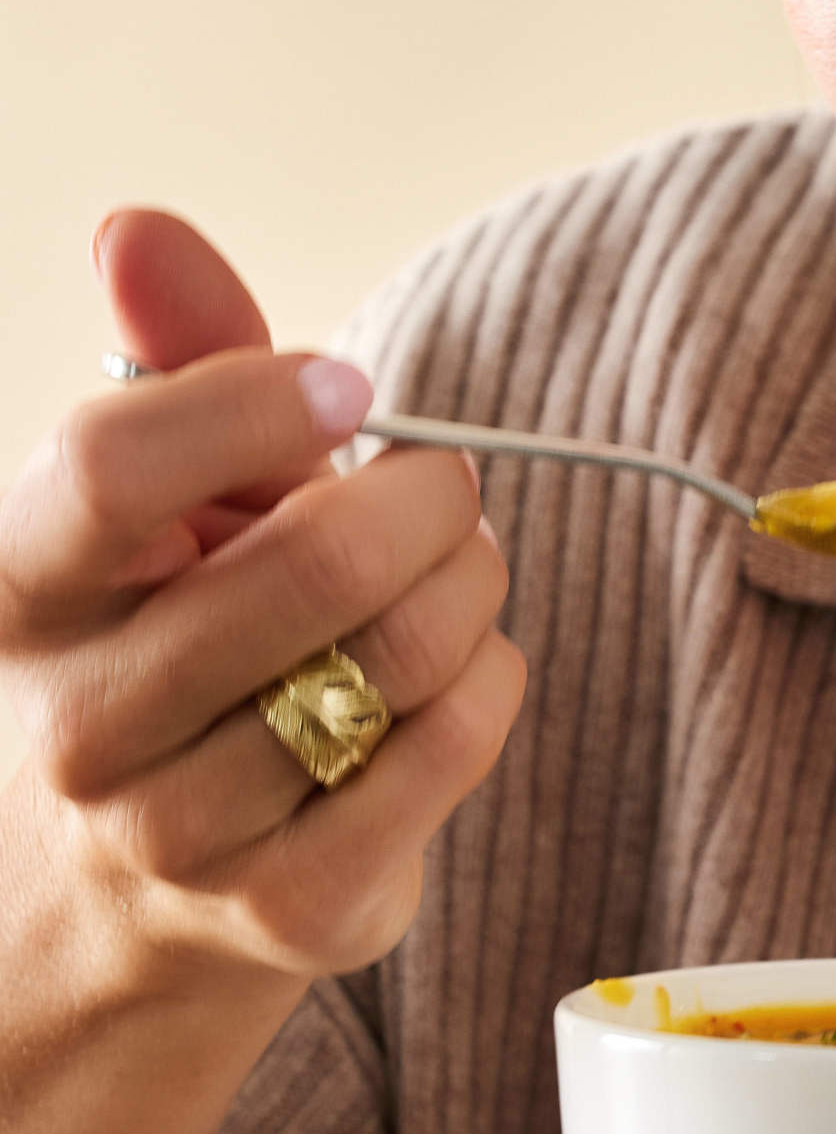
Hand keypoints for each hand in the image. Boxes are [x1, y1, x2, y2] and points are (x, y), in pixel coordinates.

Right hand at [0, 211, 526, 984]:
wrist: (142, 892)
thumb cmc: (173, 652)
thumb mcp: (158, 510)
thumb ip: (172, 369)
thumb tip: (140, 229)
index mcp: (19, 593)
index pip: (110, 466)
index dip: (251, 403)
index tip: (347, 388)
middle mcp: (80, 723)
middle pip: (309, 570)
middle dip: (423, 503)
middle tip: (450, 488)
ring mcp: (180, 834)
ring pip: (398, 662)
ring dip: (469, 589)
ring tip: (462, 570)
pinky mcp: (294, 905)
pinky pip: (448, 750)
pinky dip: (491, 682)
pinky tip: (468, 664)